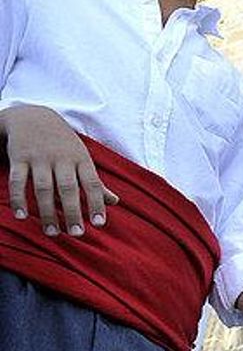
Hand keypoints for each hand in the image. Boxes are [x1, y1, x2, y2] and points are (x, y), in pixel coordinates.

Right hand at [0, 104, 119, 236]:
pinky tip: (22, 216)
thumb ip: (96, 182)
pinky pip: (18, 181)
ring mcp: (40, 158)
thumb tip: (115, 202)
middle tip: (76, 233)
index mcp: (81, 159)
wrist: (33, 116)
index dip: (97, 203)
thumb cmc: (64, 144)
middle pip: (68, 188)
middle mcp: (62, 159)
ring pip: (43, 188)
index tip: (99, 224)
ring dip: (47, 212)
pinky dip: (19, 199)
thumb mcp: (82, 158)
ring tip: (52, 232)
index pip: (92, 183)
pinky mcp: (19, 158)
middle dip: (73, 212)